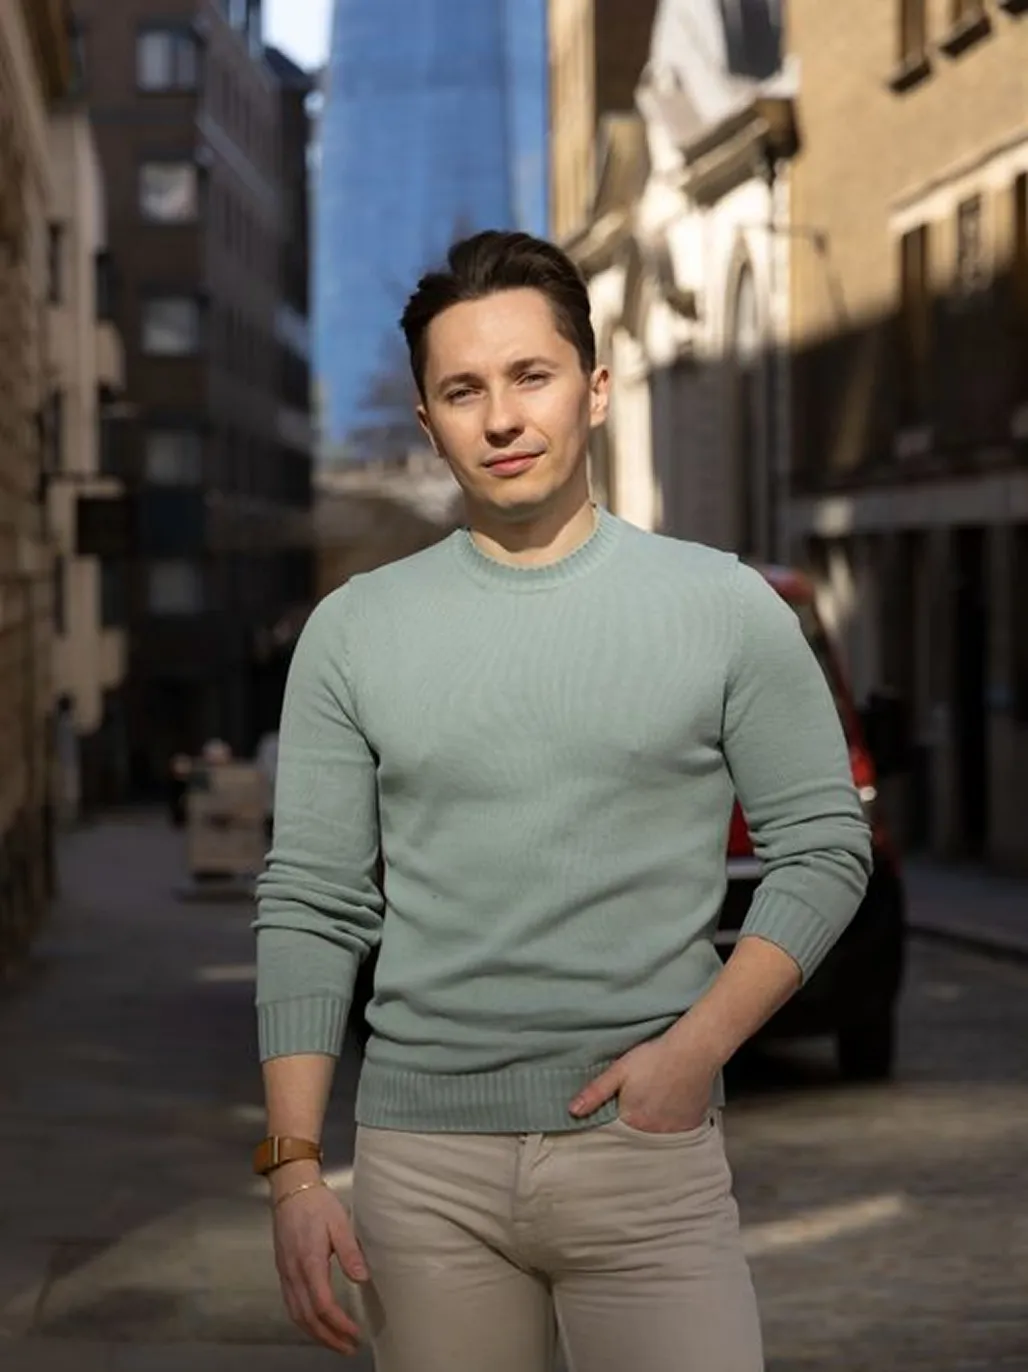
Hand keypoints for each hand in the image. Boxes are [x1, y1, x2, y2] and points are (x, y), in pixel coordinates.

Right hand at [272, 1170, 368, 1356]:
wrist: (291, 1190)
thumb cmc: (317, 1204)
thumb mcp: (340, 1222)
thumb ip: (350, 1251)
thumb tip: (362, 1279)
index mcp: (309, 1261)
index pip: (322, 1304)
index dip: (339, 1324)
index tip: (356, 1334)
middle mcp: (294, 1272)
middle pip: (308, 1317)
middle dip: (328, 1338)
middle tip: (348, 1348)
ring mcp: (285, 1273)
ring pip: (297, 1315)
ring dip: (316, 1334)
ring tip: (335, 1343)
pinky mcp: (283, 1271)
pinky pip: (291, 1305)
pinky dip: (304, 1321)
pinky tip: (316, 1324)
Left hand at [569, 1034, 717, 1133]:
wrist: (692, 1051)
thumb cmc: (654, 1058)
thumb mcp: (619, 1071)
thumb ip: (596, 1092)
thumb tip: (572, 1111)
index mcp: (632, 1120)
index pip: (617, 1131)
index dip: (616, 1120)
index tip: (619, 1109)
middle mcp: (653, 1132)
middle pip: (638, 1134)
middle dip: (635, 1122)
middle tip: (641, 1099)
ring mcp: (674, 1131)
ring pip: (658, 1133)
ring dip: (654, 1124)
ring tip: (657, 1100)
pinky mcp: (692, 1125)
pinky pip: (678, 1131)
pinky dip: (673, 1123)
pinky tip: (672, 1104)